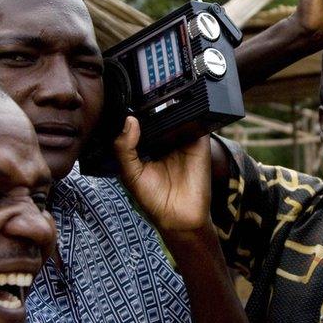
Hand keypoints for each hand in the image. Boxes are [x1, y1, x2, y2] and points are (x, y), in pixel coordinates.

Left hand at [113, 116, 211, 232]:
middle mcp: (166, 140)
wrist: (179, 216)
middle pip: (157, 115)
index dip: (131, 116)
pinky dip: (187, 116)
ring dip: (168, 110)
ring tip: (155, 111)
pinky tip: (175, 120)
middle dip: (148, 110)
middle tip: (138, 106)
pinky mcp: (199, 141)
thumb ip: (123, 148)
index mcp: (148, 146)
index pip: (140, 124)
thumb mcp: (129, 173)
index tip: (122, 108)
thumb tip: (130, 122)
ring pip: (176, 114)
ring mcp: (184, 139)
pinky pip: (195, 121)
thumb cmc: (153, 199)